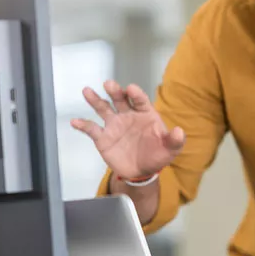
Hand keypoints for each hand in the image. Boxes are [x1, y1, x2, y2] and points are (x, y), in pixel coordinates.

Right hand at [70, 80, 184, 178]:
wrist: (141, 171)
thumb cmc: (157, 155)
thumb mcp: (170, 150)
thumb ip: (174, 141)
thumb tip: (180, 132)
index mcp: (145, 114)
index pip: (140, 100)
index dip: (136, 94)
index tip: (130, 89)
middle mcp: (128, 115)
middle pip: (120, 100)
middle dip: (115, 91)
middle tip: (109, 84)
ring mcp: (114, 125)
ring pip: (103, 108)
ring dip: (95, 100)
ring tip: (87, 91)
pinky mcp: (103, 138)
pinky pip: (91, 129)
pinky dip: (82, 125)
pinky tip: (75, 121)